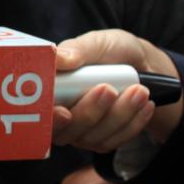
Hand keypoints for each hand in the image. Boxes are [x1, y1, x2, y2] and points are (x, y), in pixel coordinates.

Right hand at [51, 30, 182, 152]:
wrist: (141, 65)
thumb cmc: (111, 51)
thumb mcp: (97, 43)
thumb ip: (77, 50)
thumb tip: (58, 58)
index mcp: (51, 88)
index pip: (40, 112)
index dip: (49, 117)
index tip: (64, 112)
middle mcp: (60, 113)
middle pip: (68, 130)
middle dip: (91, 112)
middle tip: (110, 89)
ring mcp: (81, 131)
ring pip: (94, 137)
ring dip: (119, 115)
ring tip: (139, 91)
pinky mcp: (102, 140)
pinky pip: (115, 140)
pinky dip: (133, 124)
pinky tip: (144, 106)